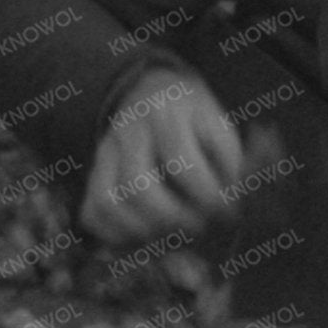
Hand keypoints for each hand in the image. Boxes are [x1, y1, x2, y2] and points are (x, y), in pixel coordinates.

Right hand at [79, 67, 244, 246]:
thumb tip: (236, 212)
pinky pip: (91, 213)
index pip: (181, 162)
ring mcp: (104, 152)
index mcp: (164, 111)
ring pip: (107, 203)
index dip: (208, 197)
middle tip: (197, 227)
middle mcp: (127, 130)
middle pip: (137, 187)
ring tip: (171, 235)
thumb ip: (231, 167)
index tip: (228, 213)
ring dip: (142, 232)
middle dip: (173, 219)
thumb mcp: (219, 128)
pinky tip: (146, 236)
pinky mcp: (94, 172)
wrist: (153, 91)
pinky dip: (115, 235)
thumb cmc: (195, 120)